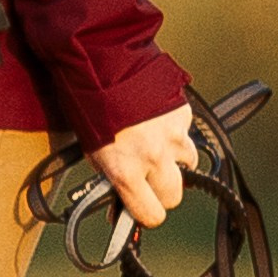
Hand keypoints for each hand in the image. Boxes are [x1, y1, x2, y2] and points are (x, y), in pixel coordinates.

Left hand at [90, 104, 197, 230]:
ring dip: (174, 162)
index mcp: (126, 170)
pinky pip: (186, 135)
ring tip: (154, 146)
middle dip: (162, 192)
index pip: (151, 214)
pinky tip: (156, 122)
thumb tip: (118, 203)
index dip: (146, 214)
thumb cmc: (90, 105)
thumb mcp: (93, 151)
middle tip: (148, 180)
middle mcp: (153, 157)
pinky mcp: (184, 116)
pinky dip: (174, 133)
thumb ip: (111, 178)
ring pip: (187, 165)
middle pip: (174, 196)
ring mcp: (173, 136)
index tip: (142, 209)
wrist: (103, 62)